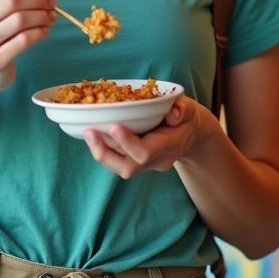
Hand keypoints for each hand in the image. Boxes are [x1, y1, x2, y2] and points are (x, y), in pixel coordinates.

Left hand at [83, 96, 211, 178]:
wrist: (190, 135)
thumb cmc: (187, 118)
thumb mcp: (190, 109)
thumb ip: (183, 109)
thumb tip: (173, 111)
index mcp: (170, 146)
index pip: (147, 152)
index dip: (128, 143)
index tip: (113, 127)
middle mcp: (158, 160)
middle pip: (129, 165)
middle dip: (107, 150)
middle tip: (89, 131)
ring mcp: (148, 165)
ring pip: (121, 168)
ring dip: (102, 153)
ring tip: (88, 134)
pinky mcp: (138, 163)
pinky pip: (119, 162)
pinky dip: (105, 151)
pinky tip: (93, 136)